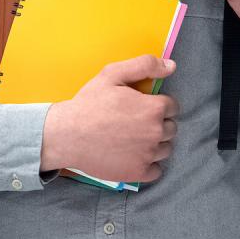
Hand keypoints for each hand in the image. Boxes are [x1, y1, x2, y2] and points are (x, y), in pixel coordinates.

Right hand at [40, 55, 178, 182]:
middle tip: (135, 123)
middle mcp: (155, 132)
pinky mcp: (138, 172)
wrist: (67, 135)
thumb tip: (171, 65)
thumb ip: (144, 65)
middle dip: (157, 124)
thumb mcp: (112, 74)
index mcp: (153, 108)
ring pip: (165, 149)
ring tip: (133, 139)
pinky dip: (148, 164)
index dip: (157, 105)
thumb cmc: (89, 104)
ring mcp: (148, 155)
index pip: (173, 107)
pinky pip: (157, 170)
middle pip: (171, 128)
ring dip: (155, 144)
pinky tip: (133, 156)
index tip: (141, 107)